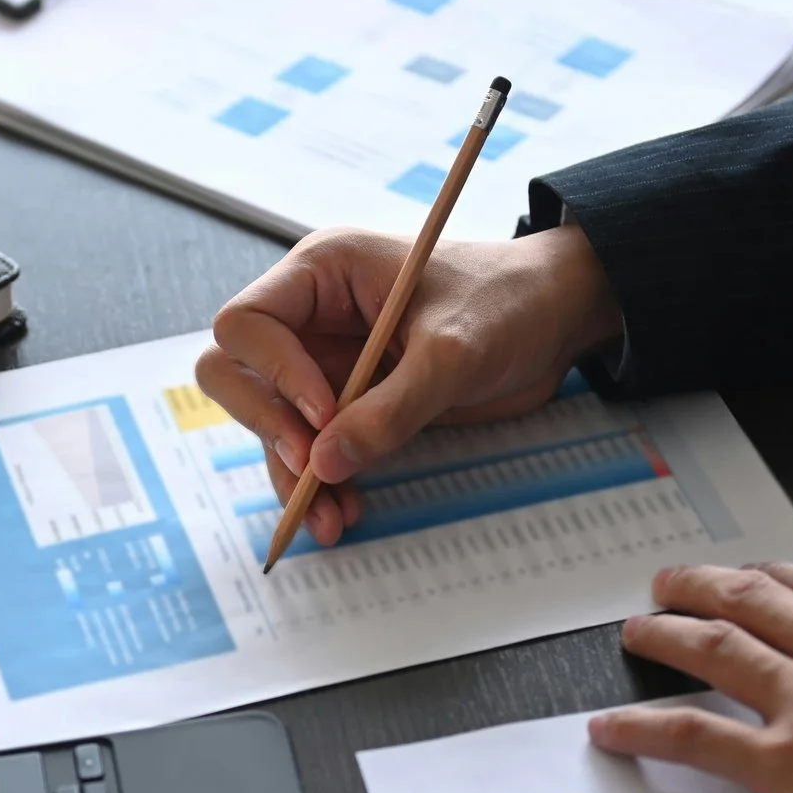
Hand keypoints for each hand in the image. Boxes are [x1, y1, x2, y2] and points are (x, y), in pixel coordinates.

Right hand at [198, 223, 622, 546]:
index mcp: (323, 273)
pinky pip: (313, 448)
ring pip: (271, 422)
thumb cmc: (508, 302)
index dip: (274, 376)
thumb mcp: (453, 352)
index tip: (325, 416)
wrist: (557, 317)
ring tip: (328, 520)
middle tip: (312, 469)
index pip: (245, 325)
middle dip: (267, 427)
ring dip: (291, 474)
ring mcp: (326, 361)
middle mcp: (312, 315)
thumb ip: (390, 409)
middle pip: (236, 374)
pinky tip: (347, 511)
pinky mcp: (351, 402)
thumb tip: (325, 465)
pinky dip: (322, 483)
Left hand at [587, 563, 792, 792]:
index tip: (755, 574)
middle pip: (754, 600)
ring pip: (713, 650)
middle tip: (669, 584)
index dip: (780, 577)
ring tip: (634, 631)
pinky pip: (693, 737)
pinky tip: (609, 729)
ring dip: (664, 635)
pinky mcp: (781, 763)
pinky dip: (643, 730)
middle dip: (705, 586)